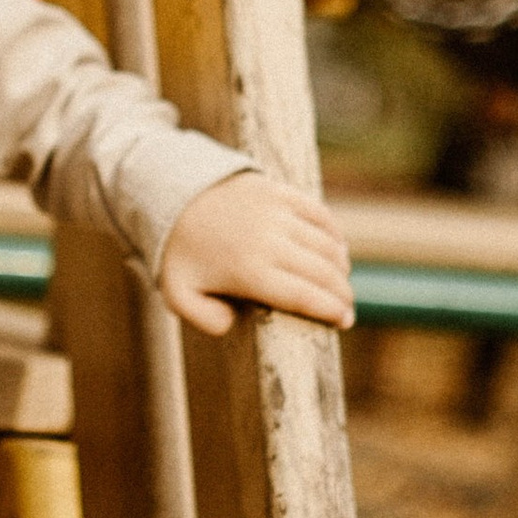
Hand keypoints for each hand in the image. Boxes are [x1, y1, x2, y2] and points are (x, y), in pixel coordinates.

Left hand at [157, 171, 353, 336]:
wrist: (169, 192)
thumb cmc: (178, 251)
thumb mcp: (178, 294)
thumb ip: (204, 319)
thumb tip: (233, 325)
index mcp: (248, 271)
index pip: (303, 296)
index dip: (331, 310)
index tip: (345, 321)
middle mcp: (269, 242)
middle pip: (322, 272)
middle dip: (342, 294)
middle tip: (348, 309)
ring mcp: (277, 213)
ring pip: (326, 244)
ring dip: (341, 266)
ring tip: (342, 283)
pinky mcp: (280, 192)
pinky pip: (320, 214)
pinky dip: (335, 234)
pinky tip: (338, 250)